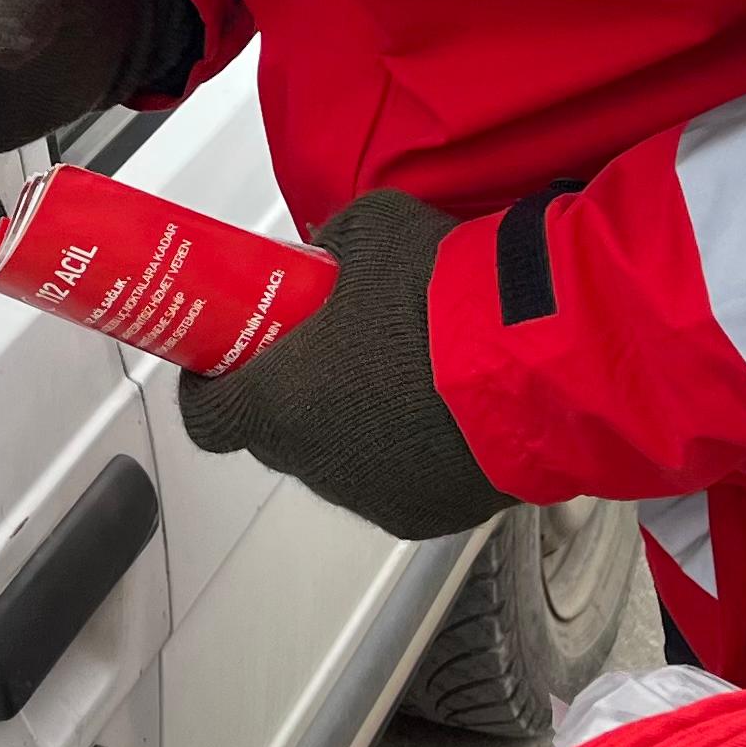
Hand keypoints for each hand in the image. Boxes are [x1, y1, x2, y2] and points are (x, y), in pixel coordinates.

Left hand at [176, 191, 515, 539]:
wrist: (538, 358)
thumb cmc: (437, 294)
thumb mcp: (369, 229)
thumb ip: (331, 245)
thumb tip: (324, 255)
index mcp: (280, 402)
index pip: (206, 420)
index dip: (207, 392)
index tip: (220, 364)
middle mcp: (315, 462)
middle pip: (276, 437)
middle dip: (287, 398)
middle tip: (321, 352)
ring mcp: (371, 496)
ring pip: (338, 460)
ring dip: (349, 425)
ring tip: (396, 378)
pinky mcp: (426, 517)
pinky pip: (395, 481)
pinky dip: (404, 451)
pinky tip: (440, 412)